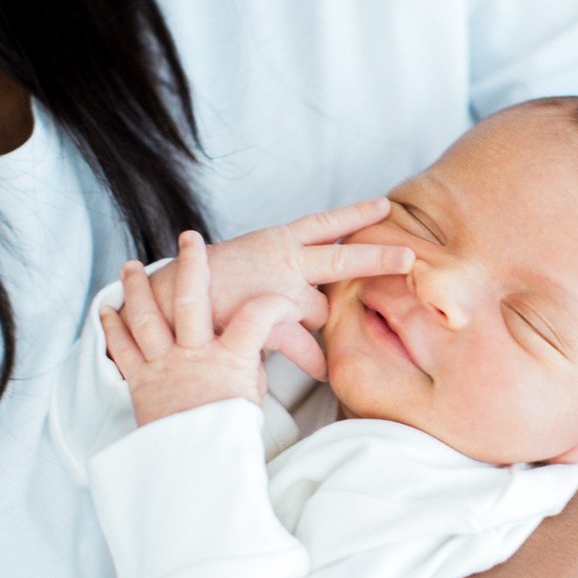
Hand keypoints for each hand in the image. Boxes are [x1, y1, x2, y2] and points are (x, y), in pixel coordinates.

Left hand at [102, 231, 311, 425]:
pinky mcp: (140, 382)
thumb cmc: (227, 437)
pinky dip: (112, 328)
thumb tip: (255, 350)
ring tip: (131, 266)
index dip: (275, 303)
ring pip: (147, 318)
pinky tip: (107, 310)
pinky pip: (122, 349)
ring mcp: (164, 366)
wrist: (194, 470)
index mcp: (231, 361)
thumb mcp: (252, 400)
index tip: (284, 299)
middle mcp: (195, 356)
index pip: (259, 317)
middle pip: (193, 299)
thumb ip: (251, 368)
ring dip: (137, 289)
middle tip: (191, 238)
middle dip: (192, 264)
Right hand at [142, 198, 412, 342]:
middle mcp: (283, 260)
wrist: (167, 299)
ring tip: (301, 330)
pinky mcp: (267, 318)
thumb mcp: (252, 264)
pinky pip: (306, 347)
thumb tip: (315, 292)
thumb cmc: (212, 284)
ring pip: (322, 313)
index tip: (384, 205)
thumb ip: (286, 272)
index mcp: (279, 241)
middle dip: (378, 257)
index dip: (355, 213)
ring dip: (319, 326)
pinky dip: (316, 361)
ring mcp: (276, 289)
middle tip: (409, 257)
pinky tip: (326, 372)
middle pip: (340, 257)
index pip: (324, 224)